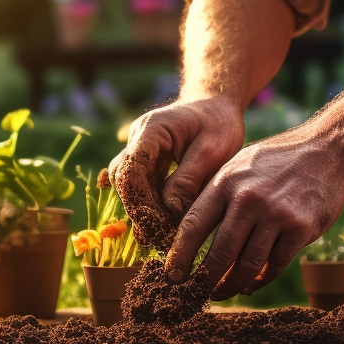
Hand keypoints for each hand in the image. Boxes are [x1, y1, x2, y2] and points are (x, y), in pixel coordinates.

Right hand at [110, 95, 244, 250]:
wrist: (218, 106)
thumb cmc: (219, 124)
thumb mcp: (211, 151)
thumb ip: (188, 180)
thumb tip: (169, 211)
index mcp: (151, 130)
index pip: (130, 171)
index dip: (140, 202)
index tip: (158, 226)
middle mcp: (137, 140)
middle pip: (124, 181)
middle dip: (139, 211)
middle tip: (160, 238)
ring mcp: (138, 151)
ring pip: (128, 187)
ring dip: (143, 210)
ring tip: (162, 234)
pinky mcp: (146, 163)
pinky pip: (140, 187)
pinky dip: (149, 205)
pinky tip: (163, 222)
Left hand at [165, 128, 343, 299]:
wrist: (329, 151)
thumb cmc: (277, 161)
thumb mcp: (240, 165)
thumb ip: (217, 195)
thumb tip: (189, 232)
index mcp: (226, 182)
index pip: (193, 225)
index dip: (179, 256)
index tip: (172, 276)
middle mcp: (248, 199)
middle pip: (219, 253)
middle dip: (205, 280)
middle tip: (197, 294)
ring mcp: (276, 214)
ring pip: (246, 265)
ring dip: (232, 285)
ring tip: (223, 292)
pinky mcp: (301, 228)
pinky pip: (274, 264)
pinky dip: (260, 279)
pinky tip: (251, 282)